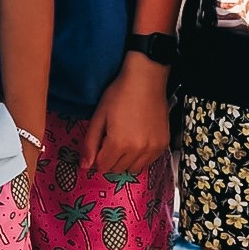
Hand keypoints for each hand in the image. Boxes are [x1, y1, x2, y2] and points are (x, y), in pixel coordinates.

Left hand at [85, 56, 169, 177]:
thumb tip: (84, 167)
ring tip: (125, 140)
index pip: (103, 167)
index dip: (97, 157)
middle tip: (111, 139)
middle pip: (117, 169)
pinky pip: (148, 162)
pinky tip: (137, 140)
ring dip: (125, 160)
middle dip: (110, 159)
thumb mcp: (99, 116)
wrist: (146, 80)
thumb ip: (90, 143)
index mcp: (119, 143)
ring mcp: (153, 148)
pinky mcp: (163, 144)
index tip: (99, 144)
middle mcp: (138, 150)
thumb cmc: (119, 94)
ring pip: (134, 168)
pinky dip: (140, 157)